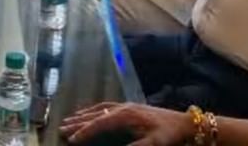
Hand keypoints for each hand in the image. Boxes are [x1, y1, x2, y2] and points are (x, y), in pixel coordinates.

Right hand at [60, 103, 194, 144]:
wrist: (186, 123)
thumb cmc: (170, 134)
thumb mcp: (153, 144)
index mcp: (126, 116)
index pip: (99, 123)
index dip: (84, 132)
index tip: (70, 139)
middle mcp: (123, 108)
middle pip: (95, 114)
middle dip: (78, 122)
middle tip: (62, 128)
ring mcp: (126, 106)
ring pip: (99, 109)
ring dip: (83, 114)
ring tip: (69, 119)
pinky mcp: (131, 107)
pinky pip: (106, 106)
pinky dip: (94, 109)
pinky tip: (91, 112)